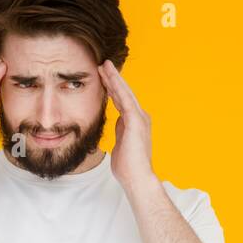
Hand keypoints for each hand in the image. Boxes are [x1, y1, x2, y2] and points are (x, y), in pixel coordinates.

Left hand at [98, 59, 153, 185]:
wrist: (136, 177)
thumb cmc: (128, 167)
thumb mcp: (121, 145)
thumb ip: (120, 134)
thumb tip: (118, 126)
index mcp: (134, 123)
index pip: (121, 101)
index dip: (112, 89)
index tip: (103, 78)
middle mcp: (139, 117)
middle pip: (123, 93)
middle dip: (113, 79)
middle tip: (103, 65)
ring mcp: (139, 117)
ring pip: (125, 92)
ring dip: (114, 78)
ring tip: (105, 65)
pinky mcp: (136, 120)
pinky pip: (125, 98)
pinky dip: (118, 86)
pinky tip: (110, 76)